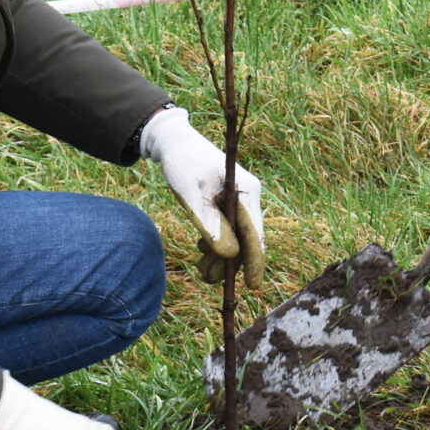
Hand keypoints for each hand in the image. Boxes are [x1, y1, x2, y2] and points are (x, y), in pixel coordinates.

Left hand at [138, 106, 265, 289]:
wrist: (174, 143)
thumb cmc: (184, 165)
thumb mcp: (193, 197)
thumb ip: (212, 226)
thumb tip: (231, 255)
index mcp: (247, 191)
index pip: (255, 233)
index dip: (255, 261)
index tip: (253, 285)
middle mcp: (248, 196)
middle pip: (246, 239)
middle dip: (229, 261)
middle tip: (206, 277)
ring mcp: (239, 200)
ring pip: (236, 237)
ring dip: (219, 255)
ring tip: (200, 269)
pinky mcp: (228, 204)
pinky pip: (228, 229)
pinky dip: (215, 243)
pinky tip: (201, 248)